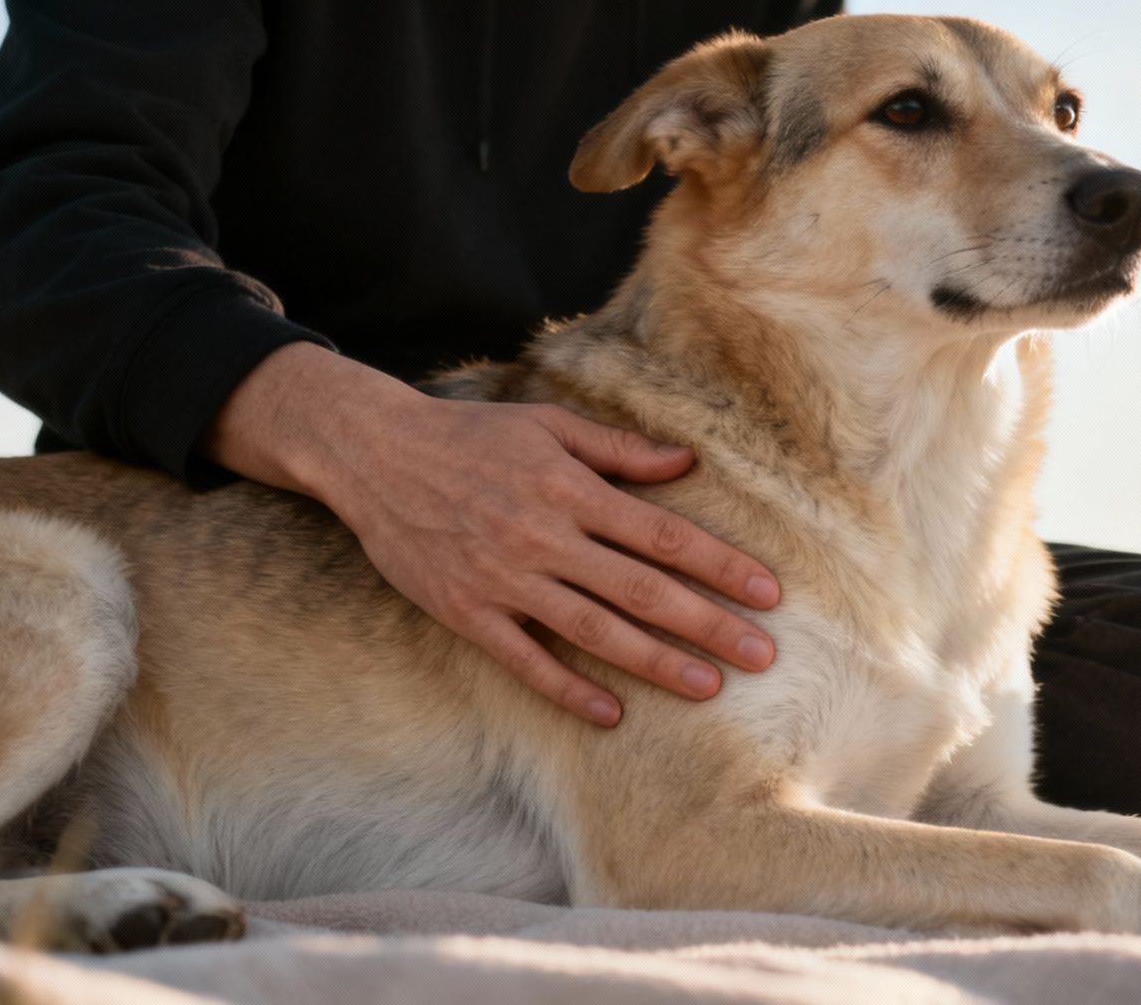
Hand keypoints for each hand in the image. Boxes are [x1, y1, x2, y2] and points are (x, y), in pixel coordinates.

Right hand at [205, 344, 778, 725]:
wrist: (373, 454)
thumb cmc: (471, 436)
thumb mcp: (548, 425)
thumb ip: (619, 450)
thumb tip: (686, 463)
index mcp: (571, 488)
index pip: (663, 535)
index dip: (720, 564)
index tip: (767, 592)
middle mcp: (543, 536)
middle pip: (641, 590)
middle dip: (707, 624)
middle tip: (762, 655)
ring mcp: (504, 578)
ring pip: (593, 630)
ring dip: (655, 661)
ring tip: (708, 688)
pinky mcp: (465, 611)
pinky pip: (524, 659)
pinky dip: (566, 689)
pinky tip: (610, 715)